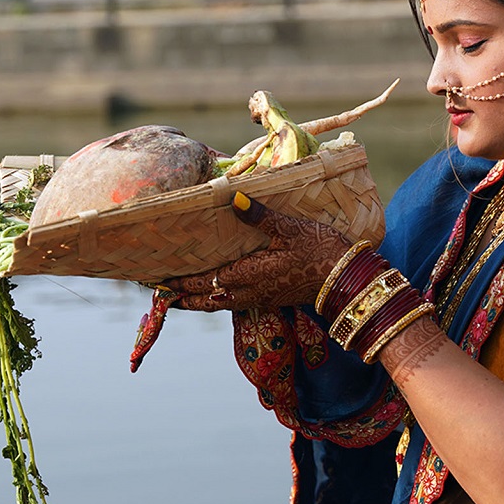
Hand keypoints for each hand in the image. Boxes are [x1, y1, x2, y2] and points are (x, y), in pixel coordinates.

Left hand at [164, 192, 352, 311]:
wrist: (347, 280)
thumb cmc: (320, 250)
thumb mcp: (290, 228)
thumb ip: (259, 216)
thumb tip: (233, 199)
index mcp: (247, 275)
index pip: (201, 281)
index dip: (177, 282)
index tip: (155, 281)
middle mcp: (248, 292)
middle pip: (205, 300)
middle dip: (181, 297)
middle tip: (160, 293)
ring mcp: (259, 299)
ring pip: (219, 304)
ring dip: (198, 300)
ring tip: (180, 296)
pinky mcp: (270, 299)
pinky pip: (234, 303)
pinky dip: (218, 298)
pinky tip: (217, 290)